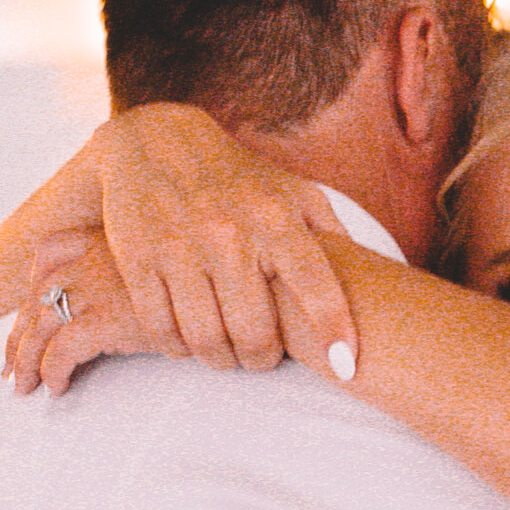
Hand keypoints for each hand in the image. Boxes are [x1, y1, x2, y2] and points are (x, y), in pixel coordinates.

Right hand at [4, 106, 355, 393]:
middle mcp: (228, 231)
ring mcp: (179, 245)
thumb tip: (372, 281)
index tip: (346, 366)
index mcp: (275, 216)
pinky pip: (161, 329)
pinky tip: (188, 342)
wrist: (154, 143)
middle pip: (255, 332)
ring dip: (221, 361)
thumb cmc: (238, 180)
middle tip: (262, 359)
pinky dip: (177, 348)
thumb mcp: (291, 192)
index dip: (333, 329)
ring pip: (206, 339)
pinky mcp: (138, 258)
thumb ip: (331, 234)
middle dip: (262, 360)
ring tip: (228, 356)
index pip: (314, 281)